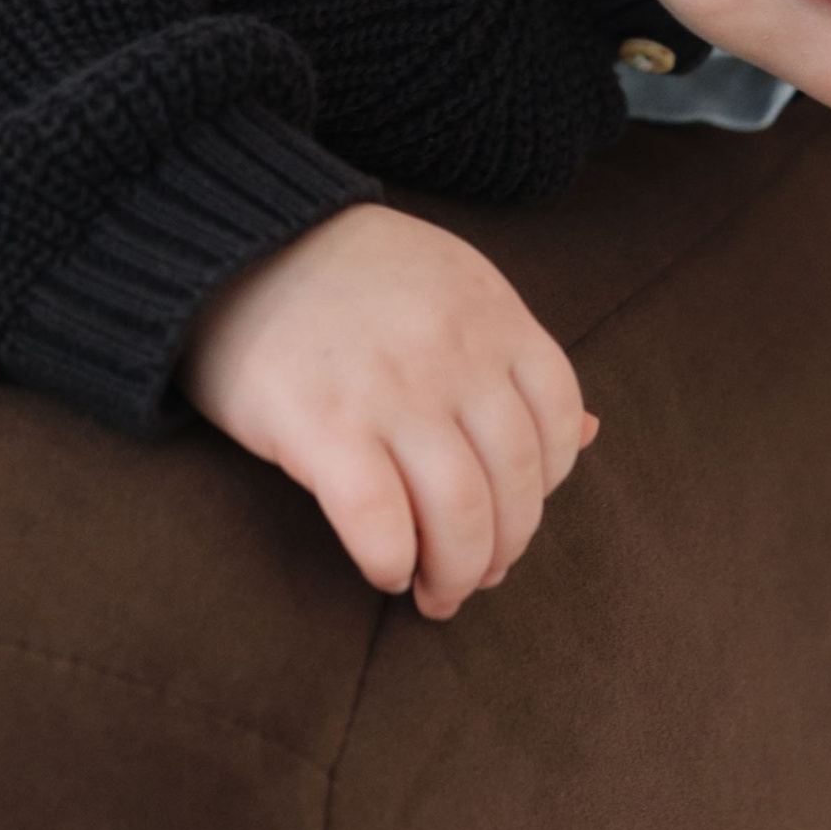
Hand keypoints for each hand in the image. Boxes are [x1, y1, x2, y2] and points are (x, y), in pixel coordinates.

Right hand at [180, 203, 597, 616]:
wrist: (235, 238)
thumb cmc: (346, 275)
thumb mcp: (451, 287)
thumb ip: (515, 358)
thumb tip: (595, 433)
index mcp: (493, 313)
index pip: (561, 423)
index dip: (545, 489)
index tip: (509, 516)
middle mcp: (455, 351)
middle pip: (516, 483)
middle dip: (502, 550)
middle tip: (473, 578)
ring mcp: (391, 388)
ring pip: (461, 514)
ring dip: (455, 574)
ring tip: (432, 591)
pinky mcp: (321, 422)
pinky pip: (380, 522)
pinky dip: (391, 561)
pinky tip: (382, 567)